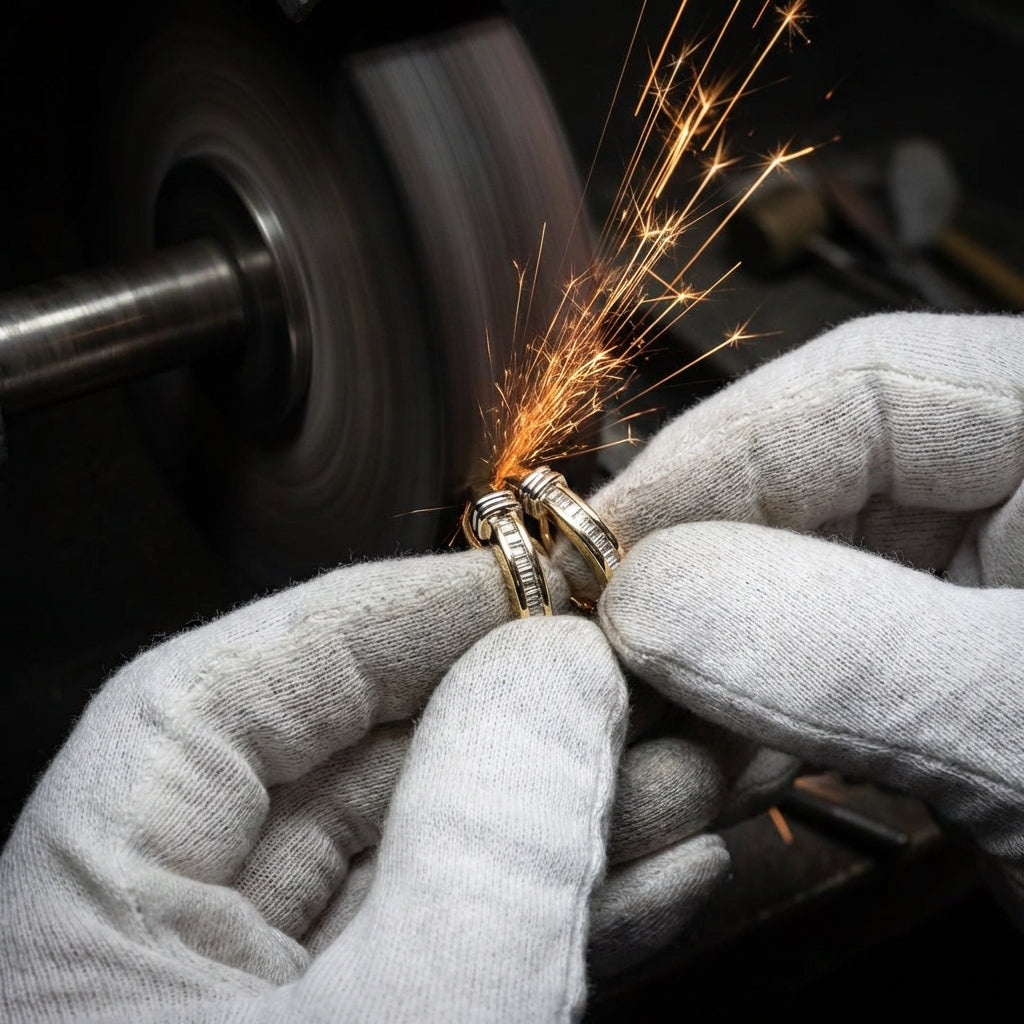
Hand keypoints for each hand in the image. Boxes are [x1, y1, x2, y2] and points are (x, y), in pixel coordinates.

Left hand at [0, 548, 632, 1021]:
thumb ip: (480, 841)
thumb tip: (557, 672)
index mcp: (89, 933)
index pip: (217, 698)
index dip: (380, 615)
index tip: (515, 580)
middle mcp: (171, 966)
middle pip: (355, 774)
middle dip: (528, 722)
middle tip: (639, 671)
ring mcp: (278, 1020)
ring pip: (433, 869)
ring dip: (578, 817)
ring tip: (698, 764)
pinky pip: (467, 961)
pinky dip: (567, 914)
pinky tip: (661, 869)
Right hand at [591, 310, 1023, 925]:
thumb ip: (850, 649)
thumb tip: (650, 596)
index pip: (868, 386)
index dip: (716, 452)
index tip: (603, 537)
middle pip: (818, 484)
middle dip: (699, 560)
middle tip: (595, 628)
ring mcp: (987, 592)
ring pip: (802, 580)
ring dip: (710, 646)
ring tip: (635, 699)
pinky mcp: (948, 680)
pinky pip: (818, 662)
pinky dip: (752, 705)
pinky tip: (702, 742)